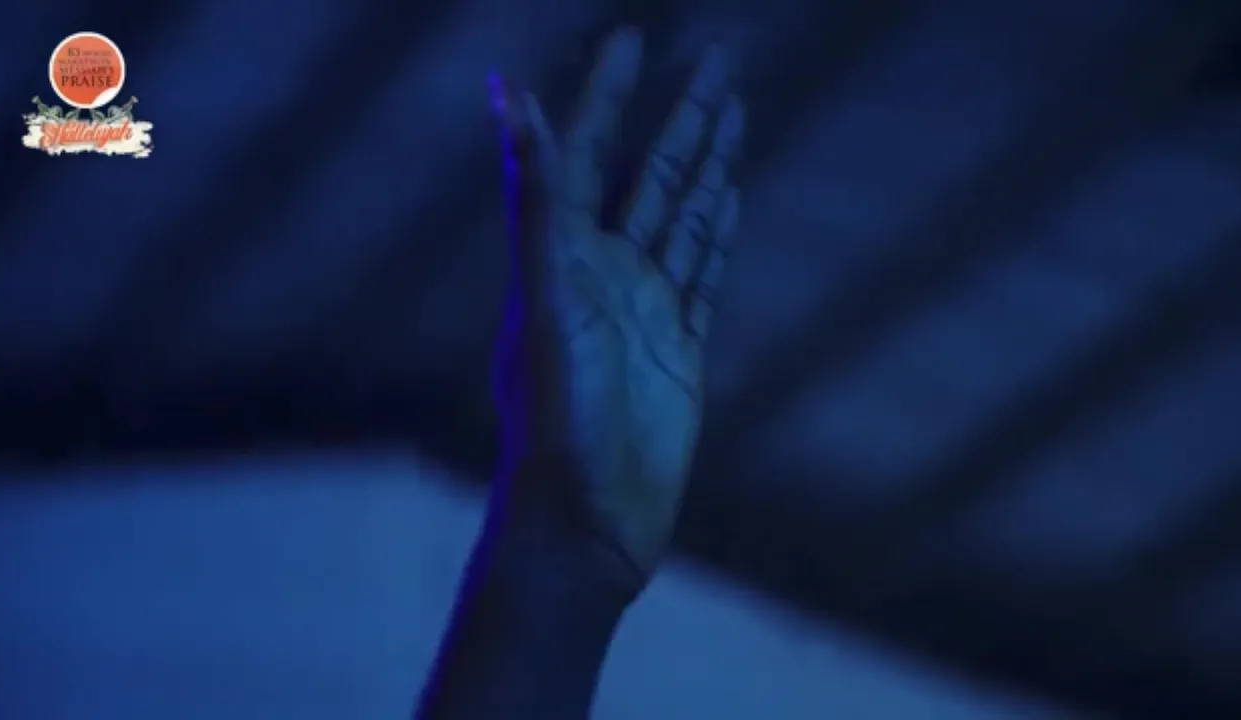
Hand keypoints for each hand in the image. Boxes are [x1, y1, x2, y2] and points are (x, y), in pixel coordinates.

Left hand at [490, 27, 742, 578]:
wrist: (586, 519)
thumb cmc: (555, 417)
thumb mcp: (546, 299)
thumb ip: (536, 199)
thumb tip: (508, 97)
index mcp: (564, 256)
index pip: (590, 154)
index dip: (608, 94)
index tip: (632, 36)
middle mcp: (603, 273)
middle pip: (650, 175)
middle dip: (679, 115)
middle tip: (717, 56)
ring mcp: (645, 310)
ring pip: (682, 217)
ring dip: (705, 164)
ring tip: (732, 109)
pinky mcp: (679, 350)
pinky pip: (704, 275)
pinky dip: (716, 232)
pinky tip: (727, 197)